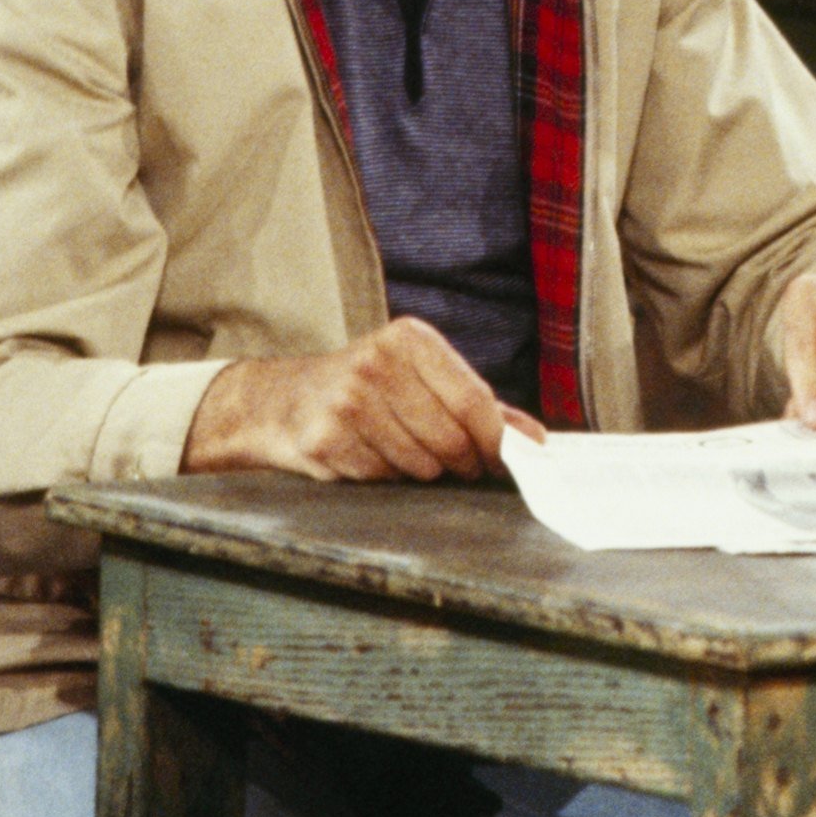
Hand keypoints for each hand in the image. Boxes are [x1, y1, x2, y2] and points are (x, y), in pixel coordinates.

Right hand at [182, 317, 543, 480]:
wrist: (280, 401)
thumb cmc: (366, 391)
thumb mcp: (421, 380)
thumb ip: (480, 406)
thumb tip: (535, 440)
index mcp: (410, 339)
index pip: (475, 401)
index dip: (495, 442)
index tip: (502, 462)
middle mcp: (377, 362)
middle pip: (451, 438)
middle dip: (461, 463)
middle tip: (455, 465)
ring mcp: (346, 400)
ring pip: (419, 464)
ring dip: (420, 471)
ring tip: (400, 451)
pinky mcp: (323, 438)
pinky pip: (381, 478)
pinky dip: (383, 478)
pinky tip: (365, 455)